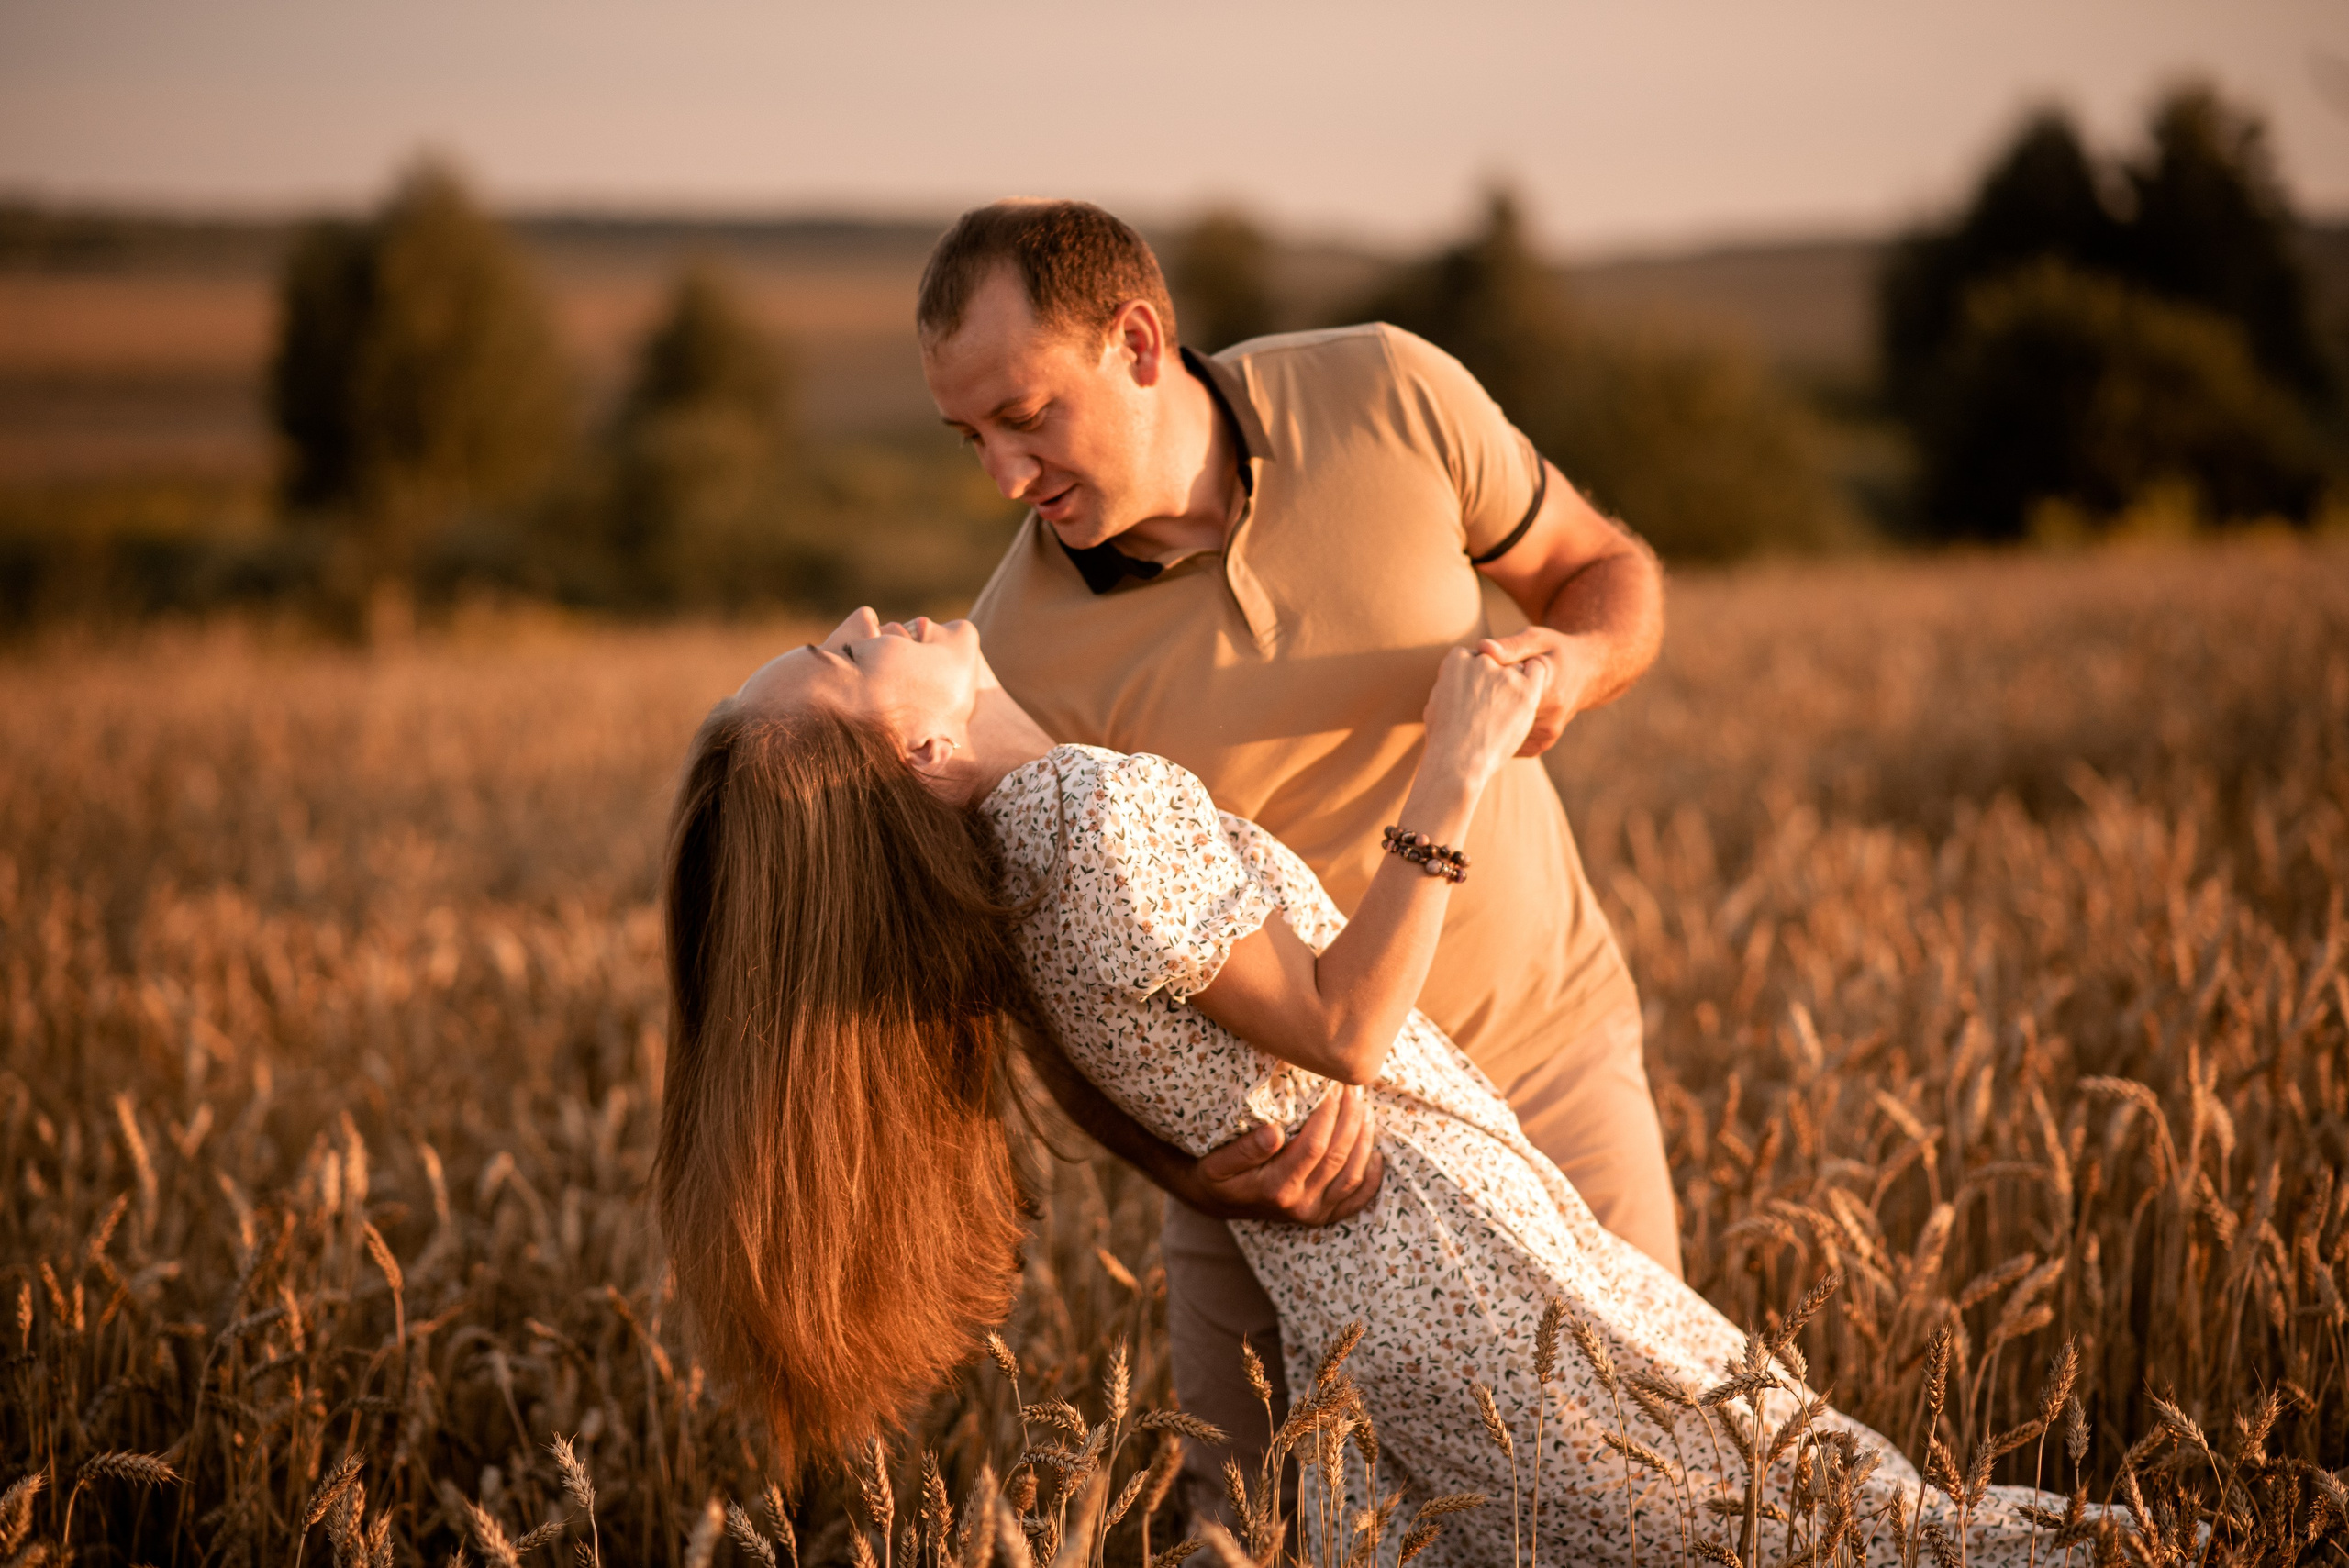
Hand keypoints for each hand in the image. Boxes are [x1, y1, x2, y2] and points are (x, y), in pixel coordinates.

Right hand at [1174, 1084, 1383, 1224]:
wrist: (1217, 1202)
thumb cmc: (1216, 1175)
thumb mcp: (1216, 1163)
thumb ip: (1243, 1151)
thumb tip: (1274, 1134)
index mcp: (1275, 1189)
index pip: (1314, 1147)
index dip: (1329, 1114)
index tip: (1333, 1085)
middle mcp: (1299, 1205)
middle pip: (1338, 1157)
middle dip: (1351, 1117)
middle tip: (1353, 1086)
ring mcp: (1314, 1213)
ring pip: (1353, 1175)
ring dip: (1364, 1139)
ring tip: (1365, 1107)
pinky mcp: (1323, 1216)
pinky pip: (1356, 1198)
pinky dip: (1372, 1176)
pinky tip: (1376, 1151)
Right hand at [1421, 644, 1547, 783]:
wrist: (1459, 760)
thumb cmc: (1443, 738)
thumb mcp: (1434, 704)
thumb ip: (1448, 685)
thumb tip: (1453, 681)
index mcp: (1456, 659)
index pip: (1473, 656)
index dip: (1475, 675)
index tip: (1475, 694)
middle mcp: (1482, 661)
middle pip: (1495, 660)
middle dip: (1494, 678)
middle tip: (1492, 704)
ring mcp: (1504, 675)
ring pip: (1516, 667)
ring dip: (1514, 682)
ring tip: (1507, 708)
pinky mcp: (1525, 690)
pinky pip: (1537, 670)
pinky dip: (1536, 675)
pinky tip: (1530, 692)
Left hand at [1474, 627, 1598, 756]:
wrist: (1586, 672)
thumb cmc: (1556, 651)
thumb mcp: (1537, 639)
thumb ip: (1510, 646)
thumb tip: (1483, 649)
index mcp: (1547, 693)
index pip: (1502, 697)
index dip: (1482, 688)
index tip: (1470, 679)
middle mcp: (1549, 721)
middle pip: (1500, 721)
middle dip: (1482, 709)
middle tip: (1467, 694)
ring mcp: (1546, 737)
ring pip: (1503, 736)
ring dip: (1488, 723)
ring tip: (1479, 704)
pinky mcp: (1541, 745)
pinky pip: (1510, 743)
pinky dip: (1498, 731)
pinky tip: (1490, 717)